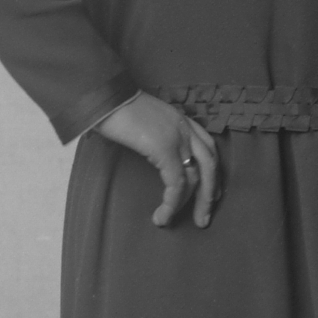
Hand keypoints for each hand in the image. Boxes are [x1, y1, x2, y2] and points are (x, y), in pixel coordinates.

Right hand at [95, 92, 219, 227]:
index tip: (212, 195)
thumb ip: (154, 135)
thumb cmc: (115, 108)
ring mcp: (177, 138)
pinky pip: (177, 183)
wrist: (104, 96)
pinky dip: (172, 203)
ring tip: (178, 221)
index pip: (209, 149)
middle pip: (210, 166)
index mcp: (182, 120)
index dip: (213, 174)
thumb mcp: (144, 121)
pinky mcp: (165, 149)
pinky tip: (162, 215)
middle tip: (204, 219)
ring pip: (198, 178)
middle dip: (210, 195)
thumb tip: (150, 152)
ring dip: (191, 204)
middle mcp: (186, 128)